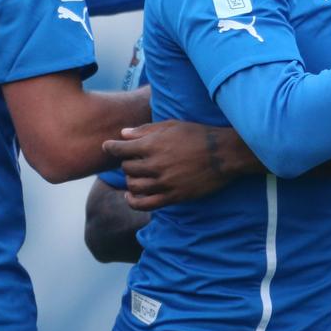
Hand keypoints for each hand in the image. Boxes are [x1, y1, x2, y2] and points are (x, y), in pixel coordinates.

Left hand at [103, 121, 250, 210]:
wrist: (222, 154)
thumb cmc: (197, 135)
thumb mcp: (171, 125)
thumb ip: (145, 130)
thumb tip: (123, 134)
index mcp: (153, 145)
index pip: (120, 148)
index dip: (110, 147)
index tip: (107, 146)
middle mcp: (155, 164)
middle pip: (126, 168)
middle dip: (126, 163)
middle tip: (132, 160)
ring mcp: (163, 182)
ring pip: (133, 186)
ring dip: (130, 180)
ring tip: (135, 176)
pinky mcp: (172, 196)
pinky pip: (145, 204)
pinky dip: (133, 201)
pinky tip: (131, 196)